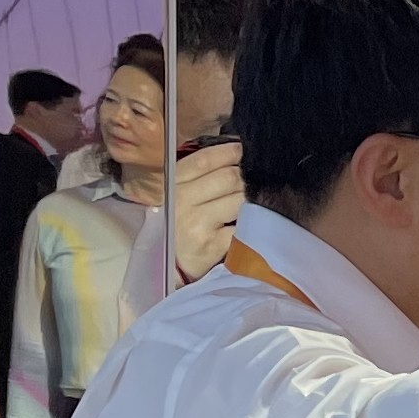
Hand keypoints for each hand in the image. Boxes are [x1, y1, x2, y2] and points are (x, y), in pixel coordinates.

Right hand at [167, 137, 242, 284]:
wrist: (165, 267)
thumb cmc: (175, 226)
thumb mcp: (176, 196)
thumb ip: (198, 176)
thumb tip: (233, 152)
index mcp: (172, 184)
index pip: (205, 160)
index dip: (229, 152)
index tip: (242, 150)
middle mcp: (182, 200)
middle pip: (228, 177)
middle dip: (245, 178)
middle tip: (252, 182)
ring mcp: (196, 222)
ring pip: (239, 200)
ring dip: (251, 200)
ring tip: (253, 203)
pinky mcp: (211, 244)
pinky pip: (243, 226)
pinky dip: (252, 223)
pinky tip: (253, 223)